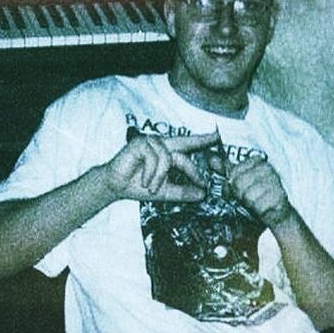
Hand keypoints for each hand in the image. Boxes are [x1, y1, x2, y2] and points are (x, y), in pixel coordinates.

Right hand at [104, 131, 218, 201]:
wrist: (116, 186)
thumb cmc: (137, 185)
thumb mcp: (163, 191)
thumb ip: (182, 192)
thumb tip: (202, 195)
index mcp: (167, 153)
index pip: (188, 147)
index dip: (202, 143)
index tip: (217, 138)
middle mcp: (161, 144)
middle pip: (185, 142)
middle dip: (200, 140)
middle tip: (216, 137)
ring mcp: (150, 142)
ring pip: (168, 159)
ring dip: (160, 177)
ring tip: (150, 186)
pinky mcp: (139, 143)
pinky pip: (155, 159)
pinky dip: (151, 173)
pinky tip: (143, 180)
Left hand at [223, 156, 293, 229]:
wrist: (279, 214)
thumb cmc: (259, 196)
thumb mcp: (242, 181)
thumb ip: (227, 170)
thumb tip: (211, 159)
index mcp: (259, 162)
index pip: (234, 171)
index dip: (232, 183)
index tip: (239, 188)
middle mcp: (268, 169)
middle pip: (238, 183)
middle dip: (239, 194)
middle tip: (247, 198)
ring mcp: (274, 182)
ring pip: (247, 195)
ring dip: (249, 204)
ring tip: (256, 203)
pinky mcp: (279, 197)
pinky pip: (258, 206)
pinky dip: (258, 211)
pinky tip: (263, 209)